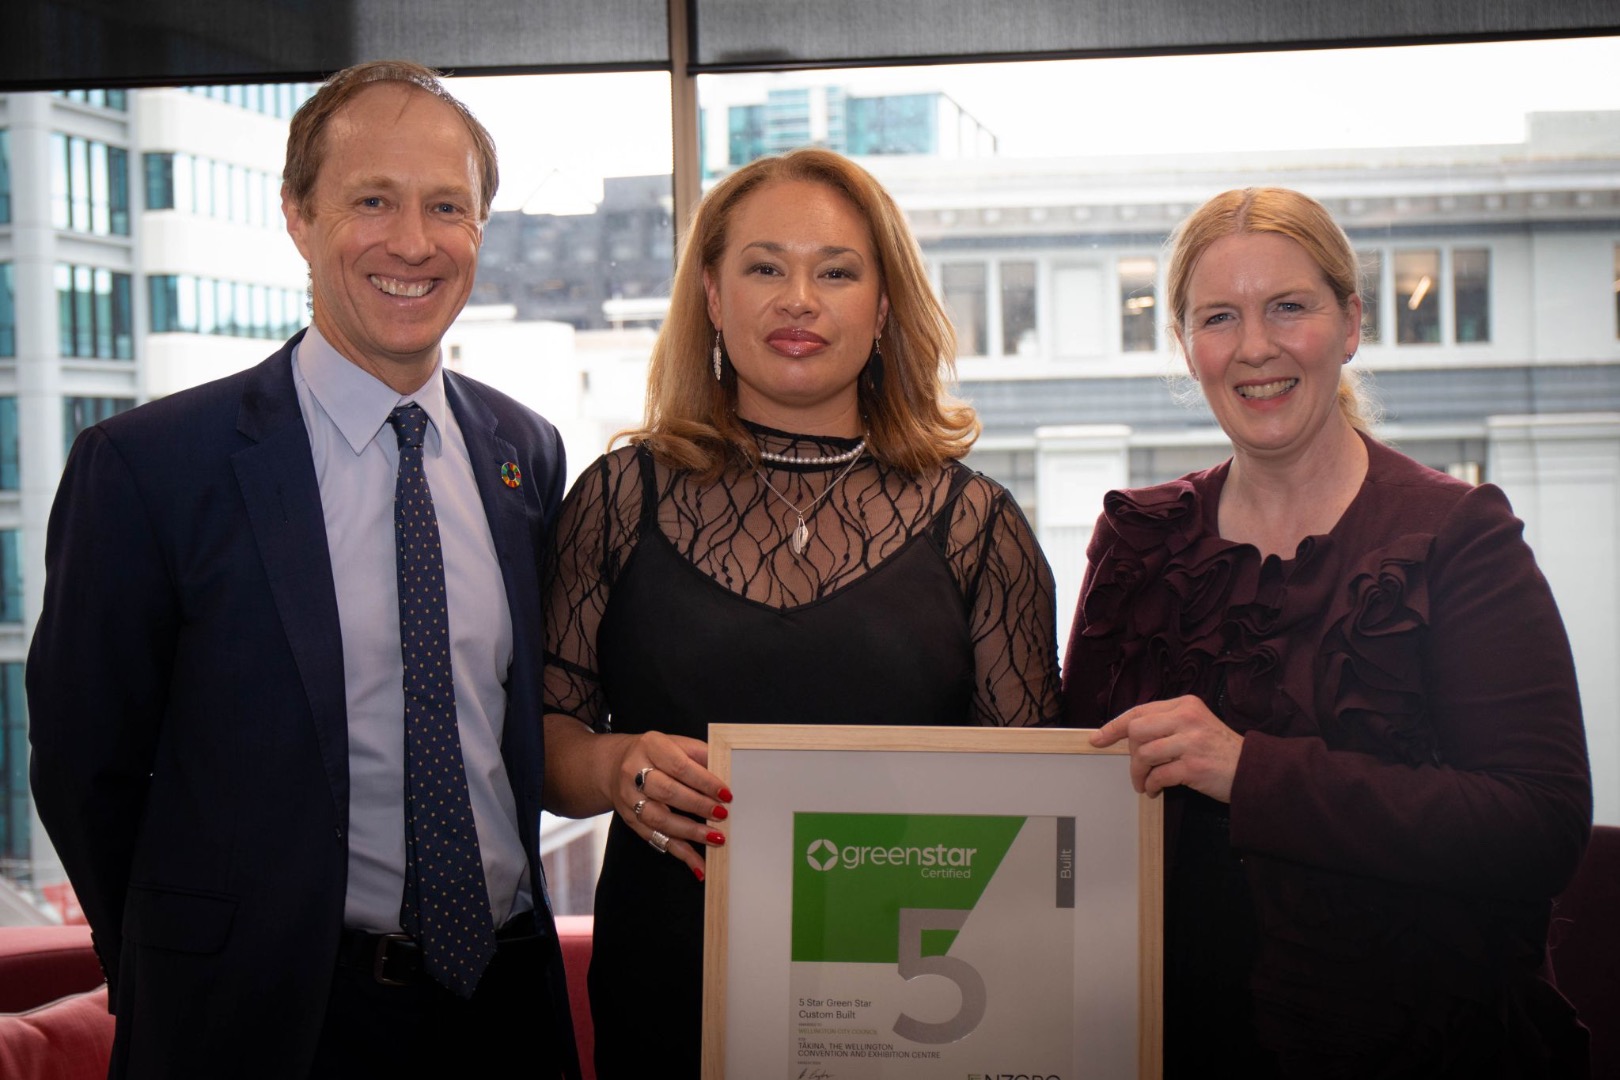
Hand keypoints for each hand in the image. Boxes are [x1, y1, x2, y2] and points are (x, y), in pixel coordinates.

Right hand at [613, 730, 732, 881]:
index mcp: (650, 746)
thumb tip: (726, 772)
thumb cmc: (655, 754)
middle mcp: (634, 772)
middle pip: (667, 792)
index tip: (725, 794)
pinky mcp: (631, 821)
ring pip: (660, 819)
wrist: (615, 765)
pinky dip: (680, 854)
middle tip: (722, 815)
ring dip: (690, 832)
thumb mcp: (675, 744)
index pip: (680, 766)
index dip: (704, 781)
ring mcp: (629, 799)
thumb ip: (699, 755)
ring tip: (716, 838)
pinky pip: (657, 840)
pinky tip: (699, 865)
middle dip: (698, 806)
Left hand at [1089, 695, 1242, 802]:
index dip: (1114, 726)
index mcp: (1185, 705)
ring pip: (1144, 754)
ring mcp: (1191, 742)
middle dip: (1130, 753)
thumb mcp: (1196, 725)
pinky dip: (1151, 786)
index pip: (1139, 710)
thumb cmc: (1219, 750)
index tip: (1097, 738)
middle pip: (1136, 730)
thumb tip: (1129, 737)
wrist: (1253, 771)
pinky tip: (1155, 790)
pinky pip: (1157, 776)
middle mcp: (1187, 718)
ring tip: (1144, 784)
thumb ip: (1167, 724)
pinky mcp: (1194, 766)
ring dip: (1138, 774)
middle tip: (1137, 768)